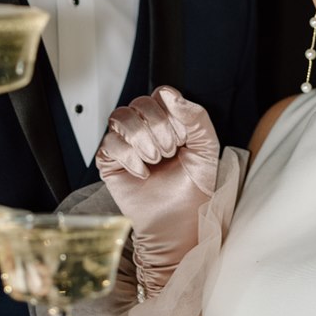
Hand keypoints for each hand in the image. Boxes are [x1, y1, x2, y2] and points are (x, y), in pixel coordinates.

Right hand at [96, 88, 219, 291]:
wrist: (180, 221)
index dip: (171, 113)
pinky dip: (129, 157)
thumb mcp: (206, 147)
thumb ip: (196, 117)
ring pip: (120, 117)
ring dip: (143, 140)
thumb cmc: (194, 188)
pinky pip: (109, 143)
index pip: (161, 94)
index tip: (183, 137)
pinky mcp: (110, 161)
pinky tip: (143, 173)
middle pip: (140, 103)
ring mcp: (125, 143)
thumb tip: (171, 96)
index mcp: (168, 120)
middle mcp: (145, 128)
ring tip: (155, 161)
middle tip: (169, 152)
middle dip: (159, 128)